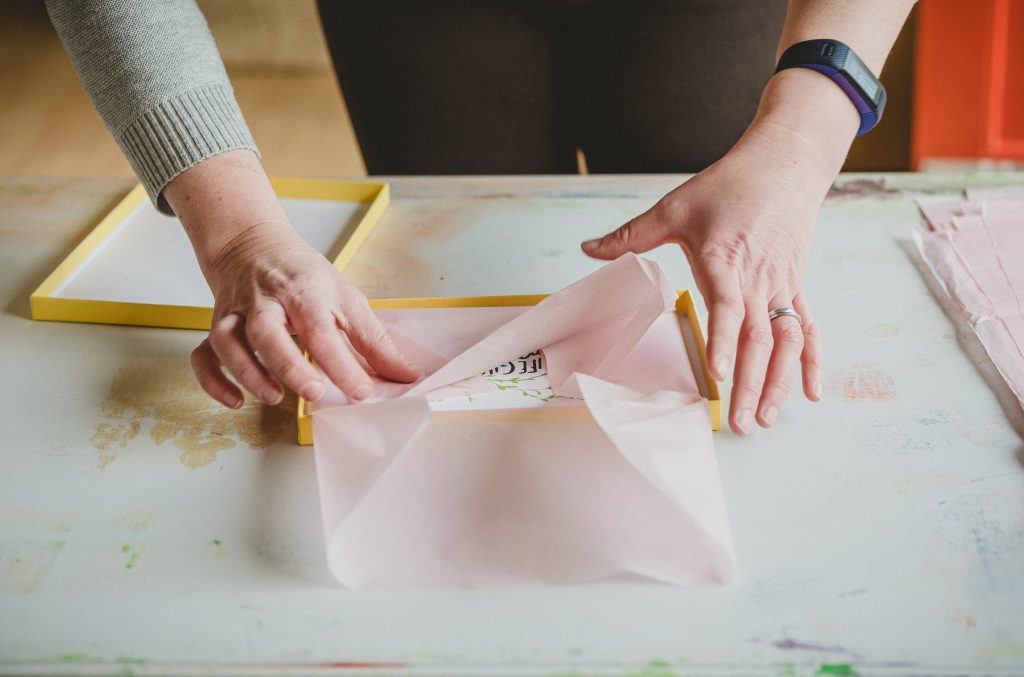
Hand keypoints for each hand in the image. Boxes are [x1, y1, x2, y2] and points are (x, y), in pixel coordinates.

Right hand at [164, 150, 417, 409]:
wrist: (252, 243)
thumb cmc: (303, 274)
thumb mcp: (346, 297)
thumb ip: (374, 340)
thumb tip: (406, 376)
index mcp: (304, 292)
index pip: (322, 329)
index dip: (342, 364)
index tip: (363, 392)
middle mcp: (266, 301)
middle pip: (267, 332)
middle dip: (288, 365)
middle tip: (315, 393)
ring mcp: (236, 313)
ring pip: (227, 342)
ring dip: (248, 373)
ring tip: (275, 398)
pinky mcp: (217, 325)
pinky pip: (203, 354)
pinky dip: (212, 381)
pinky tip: (235, 402)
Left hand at [582, 122, 832, 434]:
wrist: (784, 164)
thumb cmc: (728, 185)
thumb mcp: (674, 207)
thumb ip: (631, 234)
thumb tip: (587, 249)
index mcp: (724, 259)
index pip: (727, 305)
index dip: (724, 339)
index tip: (718, 372)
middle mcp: (757, 278)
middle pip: (758, 337)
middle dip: (749, 383)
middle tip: (738, 424)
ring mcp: (781, 285)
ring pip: (786, 341)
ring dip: (779, 382)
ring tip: (765, 419)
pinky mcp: (795, 286)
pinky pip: (807, 328)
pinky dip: (812, 362)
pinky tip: (810, 395)